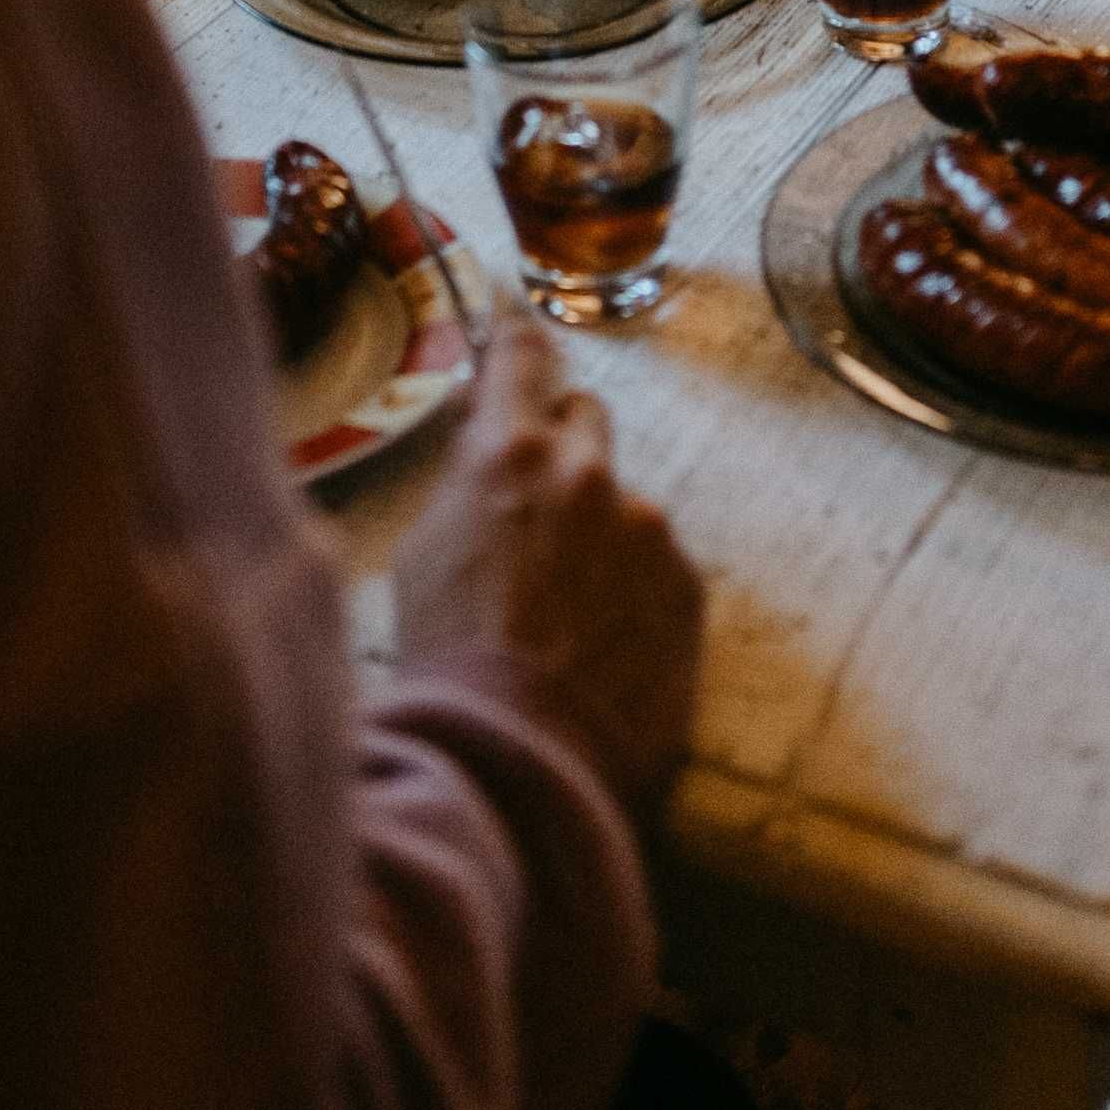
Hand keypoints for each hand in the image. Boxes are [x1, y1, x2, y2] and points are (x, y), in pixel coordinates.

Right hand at [394, 310, 701, 811]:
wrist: (516, 763)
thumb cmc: (447, 661)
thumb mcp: (422, 552)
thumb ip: (464, 480)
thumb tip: (485, 432)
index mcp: (510, 452)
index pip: (523, 356)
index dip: (519, 349)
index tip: (520, 346)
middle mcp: (588, 471)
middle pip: (586, 417)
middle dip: (561, 448)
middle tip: (533, 509)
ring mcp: (647, 526)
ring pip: (623, 502)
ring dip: (599, 533)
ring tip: (562, 611)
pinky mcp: (688, 583)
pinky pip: (657, 563)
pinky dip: (633, 589)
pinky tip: (598, 644)